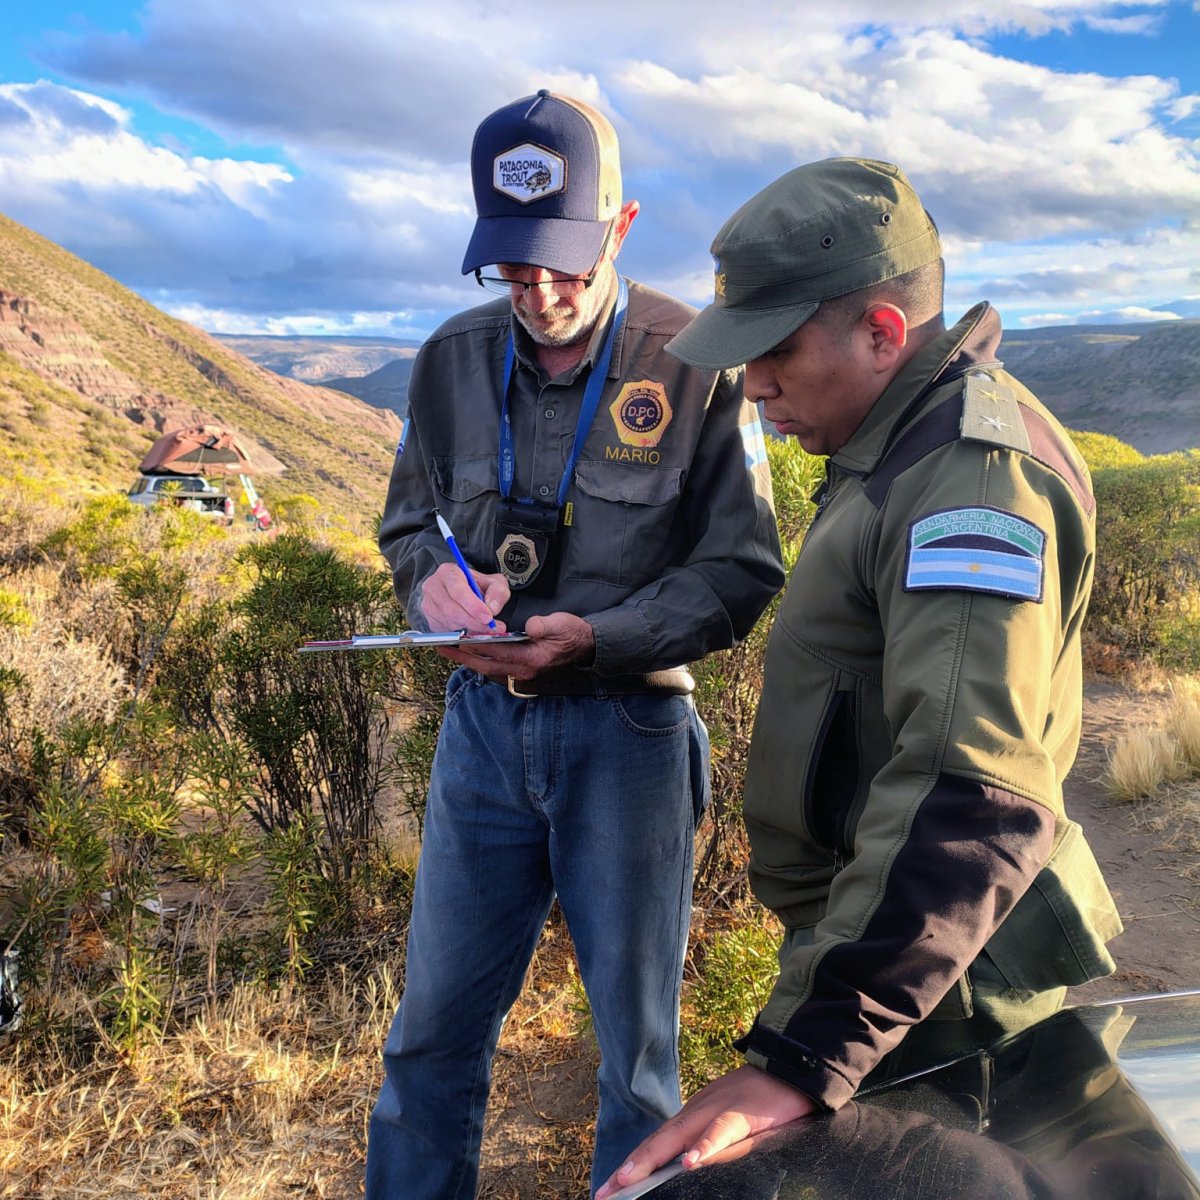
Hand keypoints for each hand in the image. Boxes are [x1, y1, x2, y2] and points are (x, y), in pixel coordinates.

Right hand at [418, 562, 508, 633]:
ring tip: (485, 627)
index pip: (457, 590)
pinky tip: (472, 627)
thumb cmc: (478, 586)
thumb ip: (497, 593)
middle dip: (473, 621)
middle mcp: (433, 587)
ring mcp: (428, 604)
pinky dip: (461, 633)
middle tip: (490, 627)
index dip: (473, 606)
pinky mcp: (430, 620)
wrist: (465, 592)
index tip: (488, 617)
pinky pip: (445, 631)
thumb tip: (492, 609)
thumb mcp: (494, 583)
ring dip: (469, 628)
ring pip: (448, 622)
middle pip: (451, 609)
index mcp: (448, 572)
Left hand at [439, 612, 594, 677]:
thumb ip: (545, 626)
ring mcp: (520, 672)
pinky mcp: (519, 668)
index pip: (499, 652)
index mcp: (532, 658)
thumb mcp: (562, 624)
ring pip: (487, 667)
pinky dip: (478, 659)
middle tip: (442, 647)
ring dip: (467, 659)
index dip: (478, 645)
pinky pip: (493, 666)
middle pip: (486, 665)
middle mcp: (523, 669)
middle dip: (463, 657)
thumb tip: (529, 626)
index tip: (460, 638)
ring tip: (448, 649)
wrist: (583, 646)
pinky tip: (467, 651)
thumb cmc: (571, 633)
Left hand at [594, 1066, 814, 1198]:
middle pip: (659, 1142)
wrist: (789, 1067)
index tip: (609, 1186)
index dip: (634, 1164)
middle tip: (604, 1191)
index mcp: (694, 1116)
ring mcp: (717, 1110)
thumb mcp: (728, 1123)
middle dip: (630, 1167)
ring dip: (652, 1158)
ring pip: (680, 1136)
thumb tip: (686, 1169)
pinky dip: (705, 1146)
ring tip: (629, 1178)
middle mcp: (698, 1111)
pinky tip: (691, 1162)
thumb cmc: (760, 1101)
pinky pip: (721, 1132)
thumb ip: (708, 1142)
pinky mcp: (742, 1114)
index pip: (658, 1144)